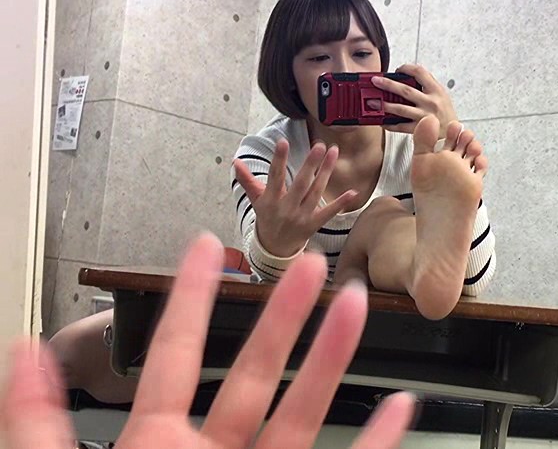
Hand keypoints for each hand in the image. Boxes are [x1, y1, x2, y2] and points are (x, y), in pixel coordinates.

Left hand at [0, 233, 414, 448]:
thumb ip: (35, 425)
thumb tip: (22, 348)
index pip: (171, 356)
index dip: (189, 300)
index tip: (205, 249)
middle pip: (252, 373)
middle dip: (281, 316)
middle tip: (308, 265)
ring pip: (302, 413)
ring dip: (331, 360)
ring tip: (352, 308)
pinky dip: (373, 445)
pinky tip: (398, 410)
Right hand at [234, 139, 356, 256]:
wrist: (275, 248)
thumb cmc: (267, 218)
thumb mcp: (256, 200)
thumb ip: (247, 180)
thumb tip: (235, 161)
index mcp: (270, 201)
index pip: (274, 177)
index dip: (278, 160)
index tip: (282, 142)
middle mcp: (286, 209)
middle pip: (300, 184)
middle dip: (310, 164)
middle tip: (319, 145)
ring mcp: (302, 217)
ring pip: (316, 192)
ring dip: (326, 172)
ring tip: (334, 152)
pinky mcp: (314, 225)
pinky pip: (329, 213)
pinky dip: (341, 203)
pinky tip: (352, 191)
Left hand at [371, 64, 457, 138]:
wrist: (454, 135)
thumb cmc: (447, 115)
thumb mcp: (442, 96)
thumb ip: (428, 87)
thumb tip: (407, 78)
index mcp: (436, 91)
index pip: (420, 73)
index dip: (406, 68)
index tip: (397, 69)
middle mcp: (431, 102)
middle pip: (405, 90)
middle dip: (388, 84)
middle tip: (375, 81)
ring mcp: (425, 116)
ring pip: (401, 109)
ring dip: (385, 105)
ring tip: (373, 102)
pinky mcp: (420, 130)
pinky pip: (401, 126)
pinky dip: (390, 124)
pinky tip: (382, 121)